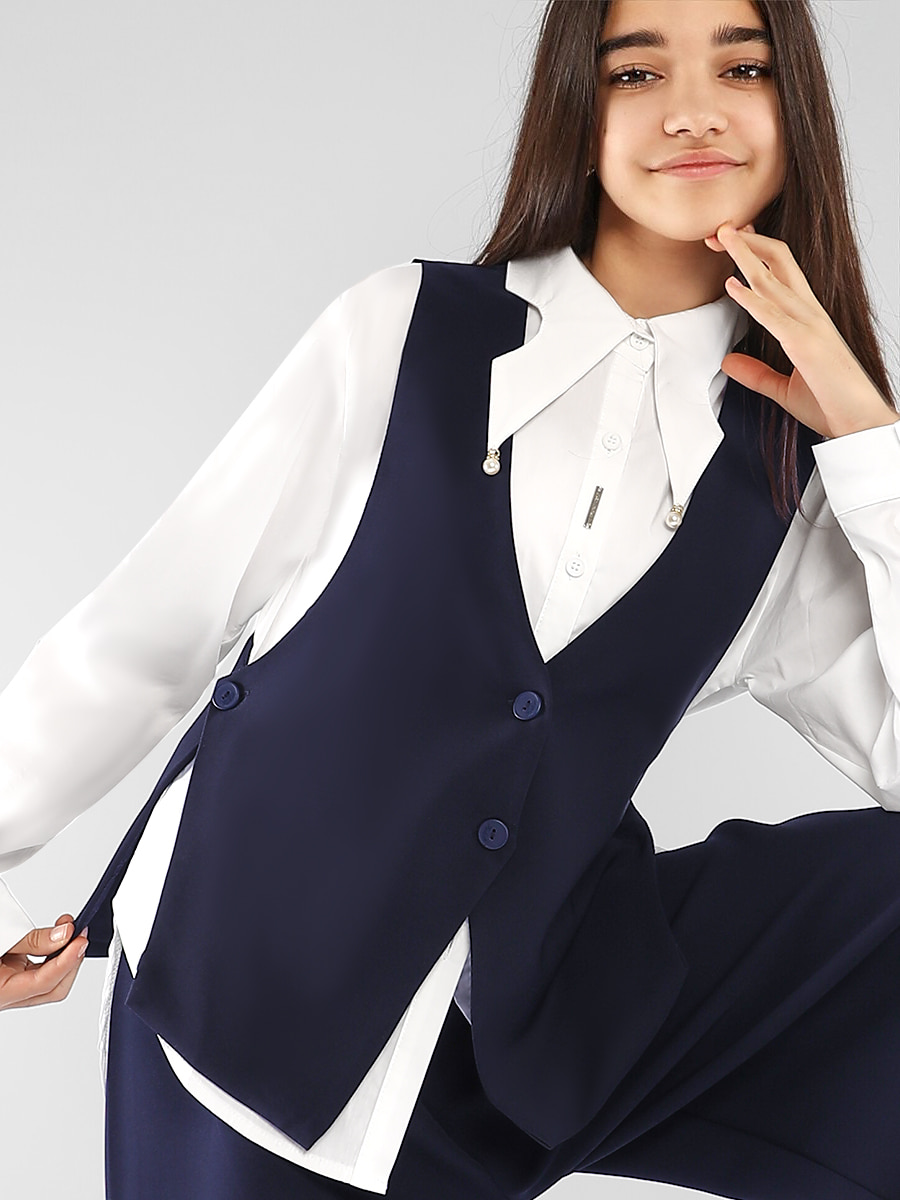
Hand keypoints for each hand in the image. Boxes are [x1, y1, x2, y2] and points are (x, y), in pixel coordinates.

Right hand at [0, 913, 88, 1009]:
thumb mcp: (1, 939)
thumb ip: (32, 940)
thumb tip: (65, 934)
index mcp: (0, 994)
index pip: (44, 983)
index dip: (67, 961)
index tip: (80, 939)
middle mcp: (6, 997)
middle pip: (53, 989)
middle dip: (72, 961)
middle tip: (80, 933)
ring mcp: (11, 988)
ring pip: (50, 981)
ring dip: (64, 955)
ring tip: (69, 928)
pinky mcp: (12, 977)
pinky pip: (40, 970)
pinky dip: (52, 953)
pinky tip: (56, 937)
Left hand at [704, 221, 898, 438]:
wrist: (858, 424)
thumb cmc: (830, 404)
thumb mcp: (782, 388)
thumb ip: (756, 372)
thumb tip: (728, 362)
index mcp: (808, 320)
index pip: (782, 275)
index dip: (757, 254)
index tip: (733, 241)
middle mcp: (811, 314)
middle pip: (779, 263)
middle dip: (749, 243)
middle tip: (720, 229)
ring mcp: (810, 325)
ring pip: (774, 279)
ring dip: (744, 256)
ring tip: (721, 236)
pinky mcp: (805, 344)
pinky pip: (773, 315)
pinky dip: (750, 298)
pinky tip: (731, 284)